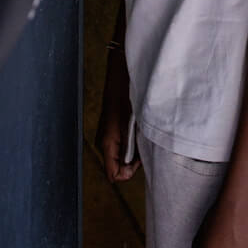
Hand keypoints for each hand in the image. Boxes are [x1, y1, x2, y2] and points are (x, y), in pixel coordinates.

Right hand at [96, 56, 138, 184]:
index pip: (114, 174)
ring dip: (134, 149)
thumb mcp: (129, 125)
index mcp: (107, 143)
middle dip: (133, 160)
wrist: (121, 72)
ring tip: (141, 131)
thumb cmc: (125, 96)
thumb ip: (128, 150)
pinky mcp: (113, 127)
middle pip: (119, 166)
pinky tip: (138, 127)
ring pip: (122, 155)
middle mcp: (105, 141)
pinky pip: (123, 144)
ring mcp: (109, 134)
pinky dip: (133, 140)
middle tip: (143, 141)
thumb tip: (125, 171)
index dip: (129, 172)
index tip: (140, 157)